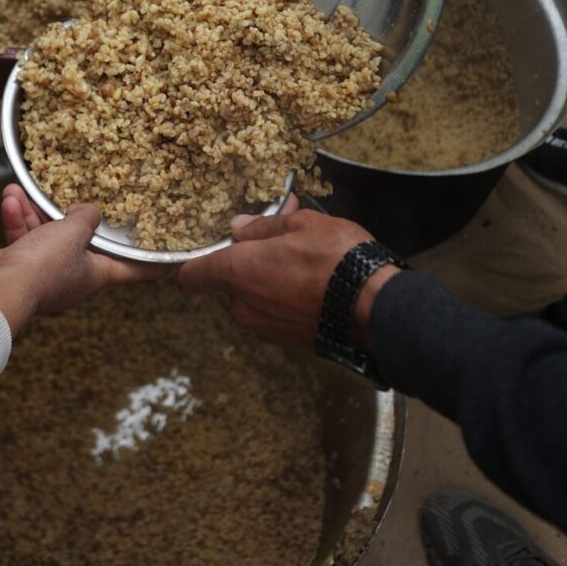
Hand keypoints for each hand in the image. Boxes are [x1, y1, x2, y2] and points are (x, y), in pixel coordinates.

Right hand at [0, 187, 159, 332]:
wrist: (0, 289)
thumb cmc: (45, 266)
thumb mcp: (75, 232)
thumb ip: (86, 217)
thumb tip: (88, 211)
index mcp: (96, 273)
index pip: (134, 269)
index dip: (152, 264)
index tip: (173, 260)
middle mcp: (72, 274)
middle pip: (80, 242)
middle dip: (70, 217)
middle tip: (73, 196)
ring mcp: (44, 271)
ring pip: (44, 234)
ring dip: (33, 211)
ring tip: (23, 189)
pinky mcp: (19, 266)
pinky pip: (23, 238)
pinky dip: (17, 219)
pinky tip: (11, 199)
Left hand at [177, 205, 396, 347]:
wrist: (374, 308)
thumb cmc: (335, 257)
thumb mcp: (301, 224)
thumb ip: (264, 226)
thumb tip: (239, 226)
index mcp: (238, 272)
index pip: (192, 276)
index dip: (193, 265)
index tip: (206, 255)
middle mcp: (244, 305)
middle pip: (231, 285)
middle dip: (250, 267)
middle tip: (282, 246)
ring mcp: (266, 327)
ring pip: (256, 300)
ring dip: (271, 285)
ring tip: (306, 267)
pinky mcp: (288, 341)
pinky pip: (277, 316)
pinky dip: (288, 303)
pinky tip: (316, 288)